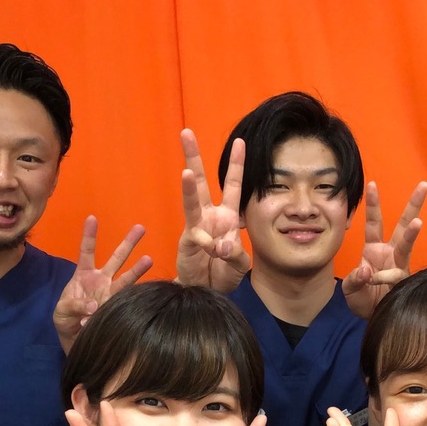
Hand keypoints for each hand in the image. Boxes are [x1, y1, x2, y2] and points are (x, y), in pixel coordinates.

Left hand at [54, 217, 151, 353]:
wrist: (74, 339)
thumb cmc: (65, 320)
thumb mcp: (62, 311)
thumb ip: (75, 306)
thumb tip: (94, 306)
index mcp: (84, 275)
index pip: (87, 251)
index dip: (89, 235)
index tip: (92, 218)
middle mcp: (102, 281)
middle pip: (116, 258)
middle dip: (128, 243)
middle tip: (140, 227)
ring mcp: (111, 294)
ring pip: (127, 278)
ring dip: (138, 269)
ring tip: (149, 259)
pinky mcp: (117, 308)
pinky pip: (127, 302)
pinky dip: (129, 303)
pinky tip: (143, 298)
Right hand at [175, 129, 250, 291]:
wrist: (206, 293)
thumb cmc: (222, 274)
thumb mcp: (239, 263)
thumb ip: (236, 252)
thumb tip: (222, 246)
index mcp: (227, 217)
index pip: (233, 186)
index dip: (236, 164)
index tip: (240, 141)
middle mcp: (209, 216)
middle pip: (201, 183)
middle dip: (193, 157)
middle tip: (186, 132)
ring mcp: (196, 227)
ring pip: (190, 202)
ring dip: (188, 188)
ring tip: (187, 173)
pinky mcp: (188, 242)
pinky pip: (198, 237)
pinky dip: (208, 244)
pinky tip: (214, 251)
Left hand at [342, 180, 426, 318]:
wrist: (374, 320)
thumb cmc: (362, 302)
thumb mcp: (351, 291)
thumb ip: (354, 280)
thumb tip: (366, 271)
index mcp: (374, 250)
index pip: (373, 223)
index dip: (372, 205)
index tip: (372, 184)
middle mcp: (390, 253)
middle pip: (402, 224)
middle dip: (413, 205)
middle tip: (423, 185)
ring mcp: (400, 265)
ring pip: (408, 245)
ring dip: (411, 234)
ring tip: (417, 223)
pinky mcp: (406, 281)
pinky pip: (399, 275)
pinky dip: (388, 277)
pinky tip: (383, 277)